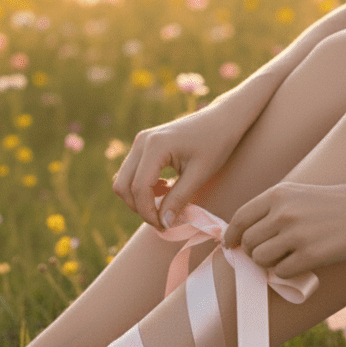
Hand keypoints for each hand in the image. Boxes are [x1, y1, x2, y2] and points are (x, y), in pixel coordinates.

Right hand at [112, 101, 250, 227]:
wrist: (222, 119)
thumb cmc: (216, 144)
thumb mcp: (199, 175)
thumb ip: (178, 199)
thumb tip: (163, 224)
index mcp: (155, 146)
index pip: (139, 189)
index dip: (148, 213)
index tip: (165, 227)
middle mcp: (142, 142)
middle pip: (122, 186)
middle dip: (139, 208)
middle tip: (162, 220)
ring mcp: (140, 142)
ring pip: (124, 180)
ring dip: (139, 199)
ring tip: (165, 204)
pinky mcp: (144, 144)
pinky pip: (132, 173)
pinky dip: (142, 188)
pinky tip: (164, 189)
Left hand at [224, 181, 345, 276]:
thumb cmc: (336, 203)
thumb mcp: (300, 193)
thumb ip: (273, 210)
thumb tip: (245, 236)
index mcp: (278, 194)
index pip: (240, 218)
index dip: (232, 235)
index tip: (231, 245)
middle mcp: (283, 212)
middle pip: (249, 242)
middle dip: (254, 252)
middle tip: (268, 254)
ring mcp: (296, 234)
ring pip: (261, 259)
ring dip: (268, 264)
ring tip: (285, 257)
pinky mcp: (310, 255)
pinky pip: (281, 272)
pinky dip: (286, 272)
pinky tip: (299, 264)